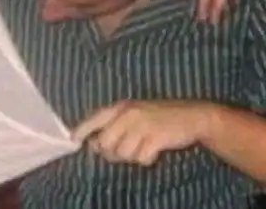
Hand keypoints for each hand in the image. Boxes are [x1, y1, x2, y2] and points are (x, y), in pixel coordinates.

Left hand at [72, 100, 213, 165]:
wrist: (192, 115)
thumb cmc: (159, 116)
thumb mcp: (134, 114)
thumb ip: (113, 126)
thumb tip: (93, 144)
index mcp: (121, 106)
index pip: (94, 118)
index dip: (81, 130)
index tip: (73, 140)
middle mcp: (128, 114)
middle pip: (105, 143)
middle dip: (113, 152)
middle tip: (128, 149)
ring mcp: (141, 125)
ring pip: (122, 154)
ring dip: (132, 156)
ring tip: (144, 146)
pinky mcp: (155, 137)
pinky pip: (141, 158)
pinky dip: (147, 159)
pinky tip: (155, 149)